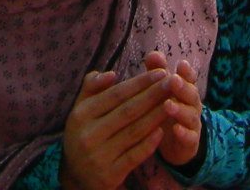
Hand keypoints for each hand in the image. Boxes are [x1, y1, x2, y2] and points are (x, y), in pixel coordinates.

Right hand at [58, 68, 172, 189]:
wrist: (77, 177)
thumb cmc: (83, 134)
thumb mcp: (80, 109)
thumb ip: (91, 86)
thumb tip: (111, 74)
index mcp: (81, 114)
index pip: (116, 95)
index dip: (140, 83)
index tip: (160, 72)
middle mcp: (89, 134)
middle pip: (128, 111)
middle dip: (153, 95)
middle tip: (172, 83)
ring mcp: (99, 156)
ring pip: (134, 132)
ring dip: (156, 116)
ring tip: (172, 103)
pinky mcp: (110, 174)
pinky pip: (134, 156)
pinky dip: (149, 143)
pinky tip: (161, 131)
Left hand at [145, 52, 203, 168]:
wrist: (177, 143)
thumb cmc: (166, 110)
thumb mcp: (162, 91)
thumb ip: (158, 72)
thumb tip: (153, 54)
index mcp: (185, 90)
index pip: (189, 78)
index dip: (187, 72)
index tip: (181, 64)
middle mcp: (192, 105)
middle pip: (191, 94)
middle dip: (182, 87)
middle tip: (173, 80)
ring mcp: (192, 123)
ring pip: (190, 115)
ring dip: (180, 110)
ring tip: (168, 105)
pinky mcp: (190, 142)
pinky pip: (190, 137)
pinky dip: (184, 133)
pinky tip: (176, 129)